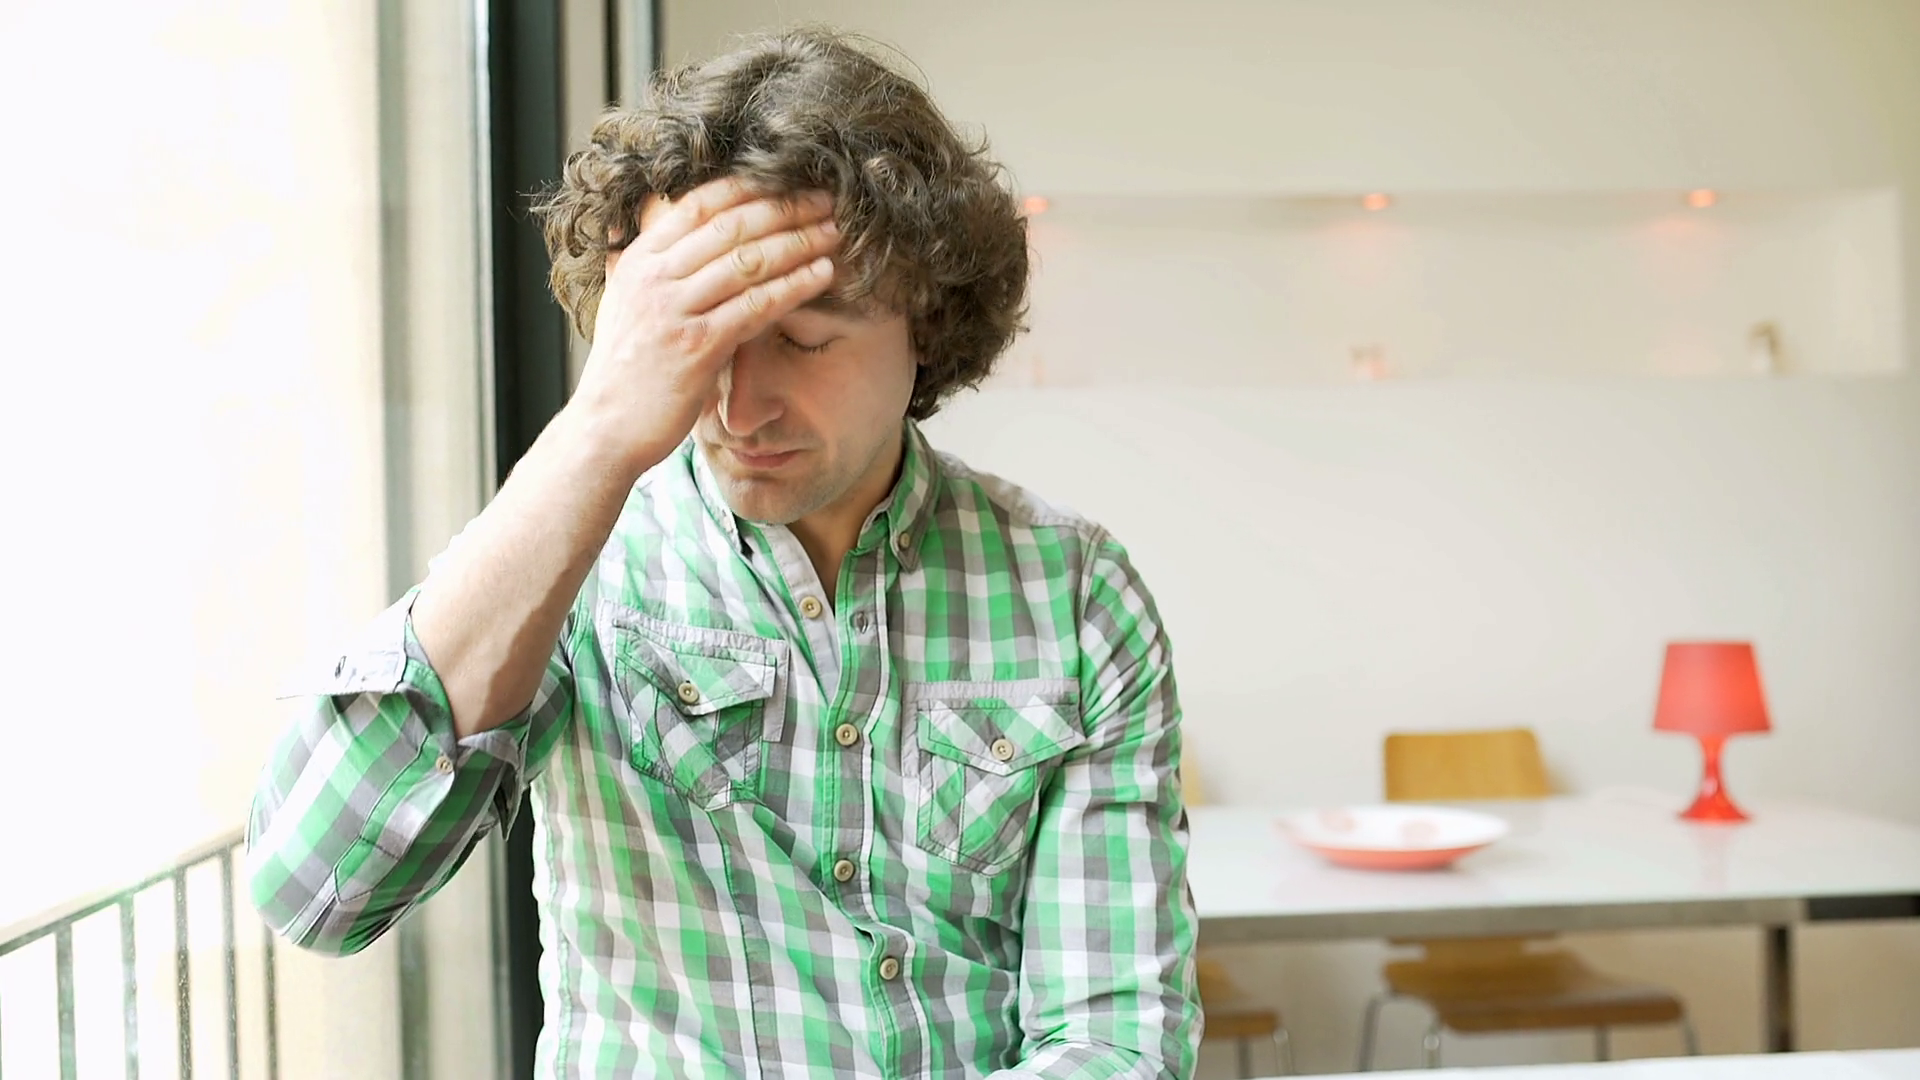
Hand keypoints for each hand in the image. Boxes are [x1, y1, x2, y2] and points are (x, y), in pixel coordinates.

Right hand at [566, 177, 839, 472]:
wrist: (604, 426)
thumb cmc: (624, 369)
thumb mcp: (624, 304)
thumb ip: (647, 269)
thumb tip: (661, 237)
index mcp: (639, 259)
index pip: (699, 205)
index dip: (749, 187)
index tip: (789, 179)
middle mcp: (654, 277)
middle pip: (731, 226)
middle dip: (785, 208)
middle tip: (826, 199)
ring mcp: (674, 311)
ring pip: (748, 262)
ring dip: (799, 242)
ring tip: (834, 232)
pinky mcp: (697, 347)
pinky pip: (755, 306)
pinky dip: (794, 286)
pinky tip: (823, 274)